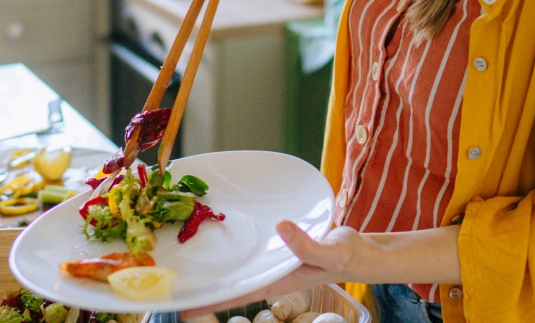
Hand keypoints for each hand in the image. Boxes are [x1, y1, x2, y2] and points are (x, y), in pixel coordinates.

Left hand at [182, 222, 366, 316]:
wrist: (363, 252)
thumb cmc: (348, 257)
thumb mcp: (331, 252)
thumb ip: (306, 243)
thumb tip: (281, 227)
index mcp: (279, 278)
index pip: (239, 292)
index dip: (212, 299)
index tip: (183, 306)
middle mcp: (272, 271)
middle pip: (233, 282)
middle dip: (206, 285)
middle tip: (172, 285)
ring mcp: (275, 260)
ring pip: (241, 266)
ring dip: (218, 267)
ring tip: (188, 264)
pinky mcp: (280, 245)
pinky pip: (252, 249)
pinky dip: (237, 247)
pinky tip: (225, 241)